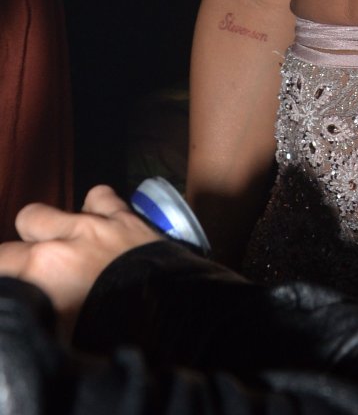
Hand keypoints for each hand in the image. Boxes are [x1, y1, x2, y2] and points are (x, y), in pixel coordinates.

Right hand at [0, 184, 158, 336]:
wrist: (170, 316)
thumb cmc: (111, 332)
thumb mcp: (59, 330)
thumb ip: (36, 310)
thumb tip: (29, 306)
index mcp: (43, 267)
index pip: (3, 259)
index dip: (7, 273)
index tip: (15, 282)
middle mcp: (67, 236)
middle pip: (29, 219)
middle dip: (28, 242)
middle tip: (39, 269)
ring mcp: (99, 221)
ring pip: (65, 202)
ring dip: (58, 225)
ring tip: (66, 247)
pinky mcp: (126, 216)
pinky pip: (100, 195)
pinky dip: (95, 209)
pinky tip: (99, 225)